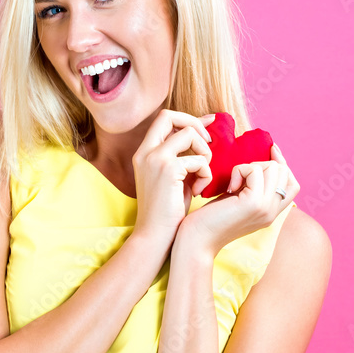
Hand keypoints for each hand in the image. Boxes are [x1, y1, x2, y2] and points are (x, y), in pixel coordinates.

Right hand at [132, 110, 215, 244]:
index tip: (209, 125)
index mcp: (144, 153)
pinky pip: (198, 159)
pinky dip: (206, 173)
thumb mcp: (176, 178)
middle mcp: (145, 152)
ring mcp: (154, 159)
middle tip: (208, 144)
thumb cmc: (168, 212)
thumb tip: (206, 132)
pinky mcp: (167, 170)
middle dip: (194, 124)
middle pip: (169, 115)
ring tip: (203, 173)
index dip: (188, 118)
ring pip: (188, 133)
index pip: (164, 119)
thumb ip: (186, 156)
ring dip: (204, 151)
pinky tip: (199, 190)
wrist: (155, 237)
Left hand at [178, 141, 298, 255]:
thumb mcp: (238, 200)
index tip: (268, 150)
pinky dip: (239, 170)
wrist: (198, 239)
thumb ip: (252, 188)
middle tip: (240, 176)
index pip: (293, 184)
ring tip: (233, 182)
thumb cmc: (210, 218)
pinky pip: (255, 171)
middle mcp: (273, 212)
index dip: (282, 164)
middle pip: (284, 172)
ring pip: (273, 168)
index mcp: (271, 213)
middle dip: (262, 163)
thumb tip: (259, 161)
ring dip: (250, 166)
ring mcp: (266, 208)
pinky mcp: (254, 203)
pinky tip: (228, 186)